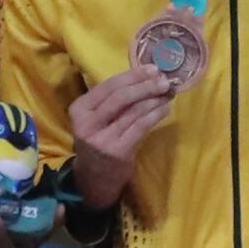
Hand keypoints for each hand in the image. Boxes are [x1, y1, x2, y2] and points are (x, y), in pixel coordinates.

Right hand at [66, 62, 178, 200]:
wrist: (94, 178)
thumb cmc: (99, 141)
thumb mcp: (96, 119)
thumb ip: (112, 100)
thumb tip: (145, 76)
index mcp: (80, 109)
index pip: (108, 86)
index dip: (132, 76)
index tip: (152, 69)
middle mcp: (87, 123)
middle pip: (120, 97)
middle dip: (145, 86)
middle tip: (164, 81)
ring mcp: (102, 138)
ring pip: (133, 111)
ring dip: (154, 100)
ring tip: (168, 94)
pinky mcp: (117, 151)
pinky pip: (140, 127)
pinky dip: (155, 115)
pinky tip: (164, 109)